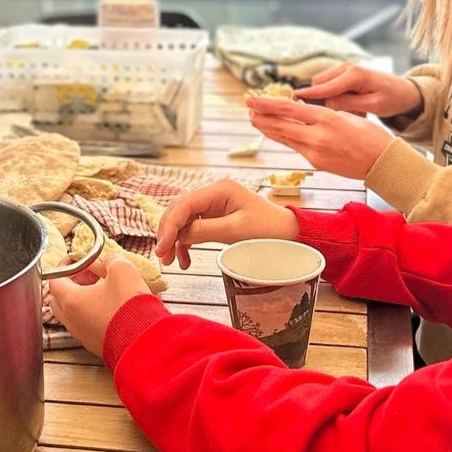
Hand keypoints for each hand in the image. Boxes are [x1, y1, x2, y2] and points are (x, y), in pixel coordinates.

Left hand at [48, 257, 150, 357]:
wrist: (144, 341)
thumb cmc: (130, 308)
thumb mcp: (122, 270)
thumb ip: (110, 260)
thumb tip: (108, 261)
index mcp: (71, 300)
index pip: (54, 280)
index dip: (65, 266)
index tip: (76, 260)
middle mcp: (72, 320)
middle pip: (60, 297)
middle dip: (73, 282)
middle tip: (89, 274)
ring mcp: (82, 335)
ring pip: (72, 313)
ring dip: (83, 298)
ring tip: (103, 289)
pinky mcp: (95, 344)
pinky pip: (85, 325)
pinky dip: (91, 313)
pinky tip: (110, 306)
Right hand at [154, 178, 297, 269]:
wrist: (289, 233)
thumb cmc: (269, 229)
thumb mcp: (237, 231)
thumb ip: (205, 231)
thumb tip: (180, 235)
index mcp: (219, 190)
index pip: (184, 204)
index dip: (170, 225)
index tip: (162, 246)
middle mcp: (213, 193)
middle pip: (179, 210)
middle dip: (168, 233)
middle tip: (162, 256)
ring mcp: (213, 205)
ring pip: (183, 220)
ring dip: (174, 240)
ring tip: (171, 261)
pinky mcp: (214, 217)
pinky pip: (192, 228)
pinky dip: (186, 243)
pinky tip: (185, 259)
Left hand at [246, 97, 392, 179]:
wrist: (384, 163)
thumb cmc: (371, 136)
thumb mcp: (346, 116)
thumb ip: (322, 114)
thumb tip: (302, 112)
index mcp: (326, 119)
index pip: (288, 110)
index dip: (266, 104)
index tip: (251, 99)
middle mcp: (317, 136)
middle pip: (280, 125)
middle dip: (261, 117)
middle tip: (247, 108)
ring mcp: (315, 152)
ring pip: (285, 138)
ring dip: (268, 128)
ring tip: (255, 119)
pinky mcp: (316, 163)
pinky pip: (295, 147)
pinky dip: (284, 138)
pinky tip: (276, 133)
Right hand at [295, 64, 422, 119]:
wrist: (402, 90)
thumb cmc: (391, 98)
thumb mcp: (374, 105)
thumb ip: (350, 104)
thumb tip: (327, 104)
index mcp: (355, 74)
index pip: (326, 86)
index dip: (309, 95)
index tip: (292, 100)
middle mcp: (346, 67)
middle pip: (319, 83)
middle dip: (323, 100)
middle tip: (342, 114)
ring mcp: (343, 68)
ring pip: (321, 84)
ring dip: (329, 98)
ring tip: (351, 108)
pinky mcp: (342, 73)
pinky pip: (328, 85)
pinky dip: (333, 95)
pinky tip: (350, 103)